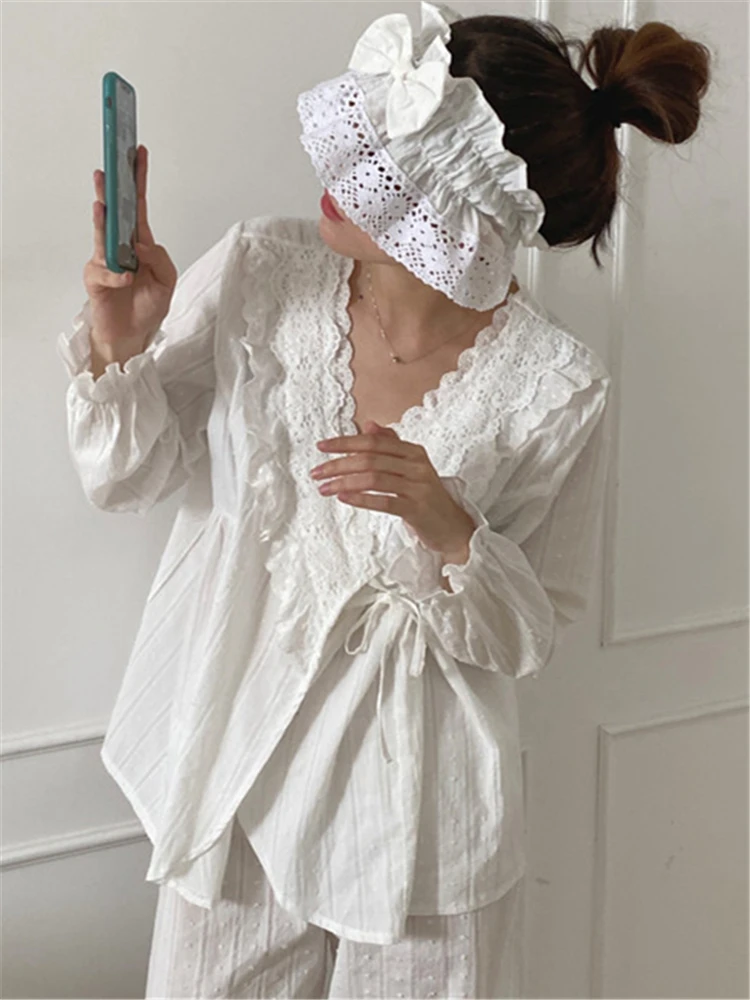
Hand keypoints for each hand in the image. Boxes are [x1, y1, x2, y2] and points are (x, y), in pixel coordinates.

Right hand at [84, 145, 177, 344]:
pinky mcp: (96, 278)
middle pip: (115, 212)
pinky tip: (126, 278)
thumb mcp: (167, 283)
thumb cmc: (148, 307)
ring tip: (101, 200)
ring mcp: (105, 260)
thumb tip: (142, 244)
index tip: (137, 154)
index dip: (138, 181)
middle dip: (112, 189)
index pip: (138, 206)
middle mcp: (120, 247)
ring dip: (102, 216)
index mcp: (141, 243)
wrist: (131, 335)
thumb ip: (161, 260)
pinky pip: (105, 271)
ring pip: (102, 233)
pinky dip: (117, 275)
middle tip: (110, 166)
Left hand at [311, 420, 476, 563]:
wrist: (454, 528)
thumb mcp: (412, 467)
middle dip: (338, 464)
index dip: (345, 442)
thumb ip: (392, 445)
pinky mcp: (417, 509)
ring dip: (343, 482)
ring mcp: (418, 487)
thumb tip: (368, 425)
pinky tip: (343, 498)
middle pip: (370, 458)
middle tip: (317, 472)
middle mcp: (417, 466)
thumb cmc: (428, 498)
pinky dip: (361, 499)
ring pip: (373, 478)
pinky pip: (384, 501)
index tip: (322, 447)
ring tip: (324, 488)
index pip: (374, 441)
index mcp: (414, 452)